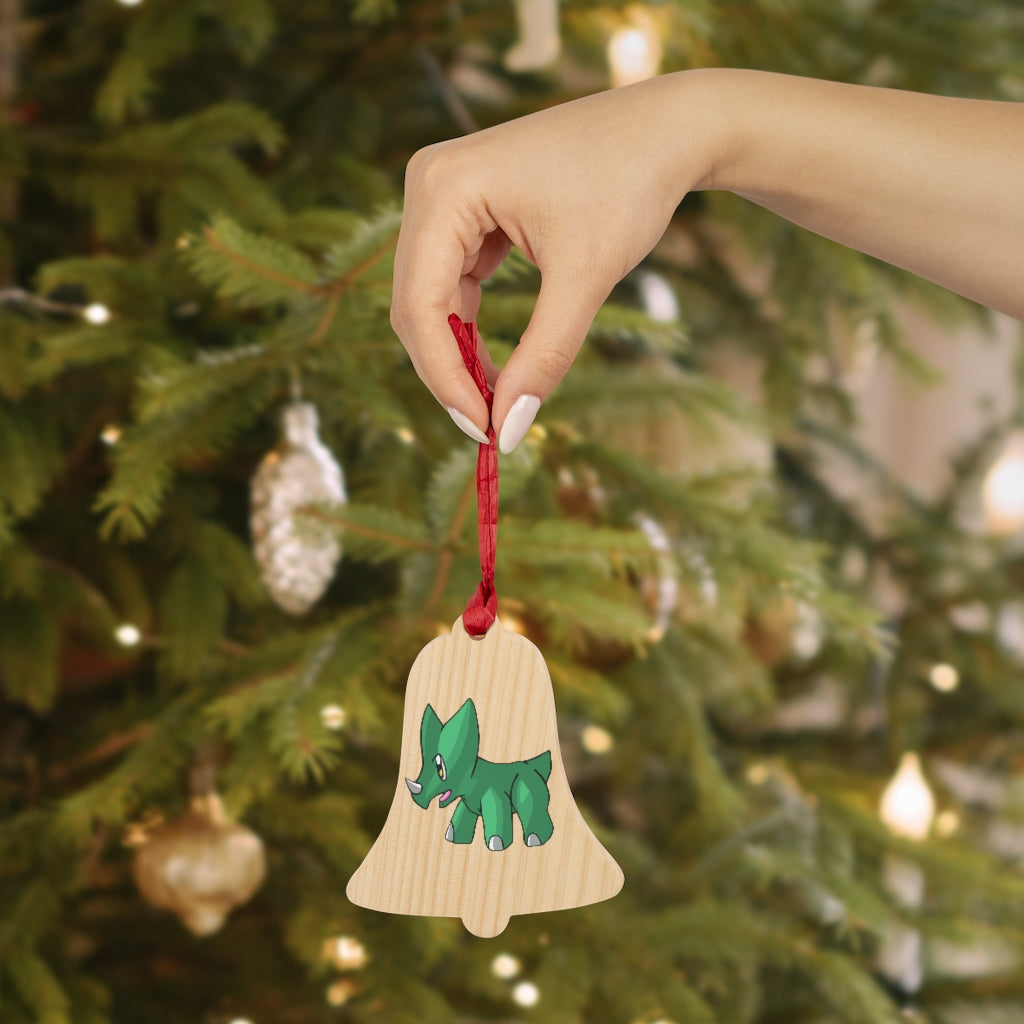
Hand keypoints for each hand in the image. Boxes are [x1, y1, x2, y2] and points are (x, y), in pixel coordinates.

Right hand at [390, 73, 718, 451]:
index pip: (420, 305)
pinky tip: (497, 364)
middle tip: (490, 427)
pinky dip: (470, 327)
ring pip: (429, 299)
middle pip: (415, 305)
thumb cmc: (628, 185)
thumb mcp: (585, 278)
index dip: (445, 378)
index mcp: (444, 187)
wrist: (665, 130)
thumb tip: (508, 430)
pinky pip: (451, 282)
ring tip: (498, 400)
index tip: (484, 431)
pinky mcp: (463, 207)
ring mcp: (442, 193)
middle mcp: (428, 183)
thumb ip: (543, 357)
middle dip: (449, 371)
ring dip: (459, 354)